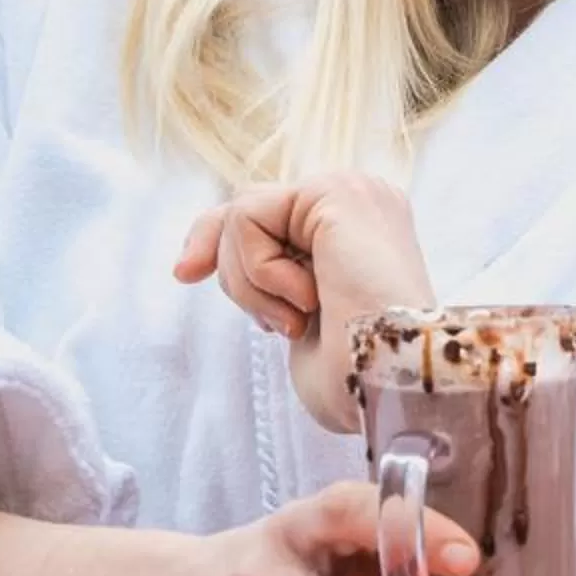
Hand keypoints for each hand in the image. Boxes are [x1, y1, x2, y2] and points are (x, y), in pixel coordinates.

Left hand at [176, 174, 433, 431]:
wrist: (390, 385)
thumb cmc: (353, 372)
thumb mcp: (294, 312)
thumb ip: (268, 272)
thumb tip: (201, 256)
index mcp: (360, 228)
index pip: (266, 213)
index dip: (216, 238)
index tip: (184, 274)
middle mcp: (362, 200)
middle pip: (247, 209)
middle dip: (232, 270)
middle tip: (272, 325)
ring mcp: (353, 191)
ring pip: (244, 213)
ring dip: (251, 282)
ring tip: (297, 320)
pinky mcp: (337, 193)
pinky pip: (250, 216)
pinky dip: (260, 270)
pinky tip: (307, 299)